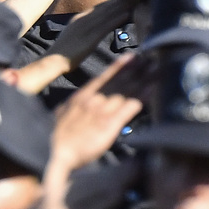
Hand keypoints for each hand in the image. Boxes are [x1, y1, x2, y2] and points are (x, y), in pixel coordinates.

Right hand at [46, 54, 145, 181]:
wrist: (52, 152)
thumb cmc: (52, 139)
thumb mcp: (61, 116)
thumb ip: (72, 108)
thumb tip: (76, 105)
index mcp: (81, 97)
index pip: (104, 78)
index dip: (119, 67)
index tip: (130, 57)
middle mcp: (93, 100)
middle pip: (119, 81)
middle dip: (136, 69)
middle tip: (151, 57)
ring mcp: (102, 110)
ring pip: (127, 90)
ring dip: (143, 78)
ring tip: (156, 67)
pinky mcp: (110, 124)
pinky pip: (130, 106)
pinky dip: (142, 96)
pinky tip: (152, 88)